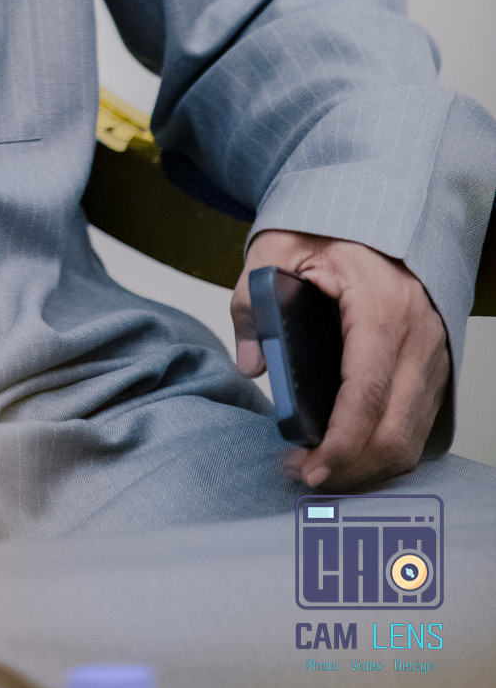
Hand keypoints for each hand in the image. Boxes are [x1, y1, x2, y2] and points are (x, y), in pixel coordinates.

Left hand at [230, 229, 449, 490]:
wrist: (375, 211)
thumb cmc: (327, 228)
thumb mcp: (276, 248)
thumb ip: (252, 302)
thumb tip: (252, 365)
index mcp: (381, 305)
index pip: (367, 394)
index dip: (340, 443)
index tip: (308, 468)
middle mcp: (419, 336)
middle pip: (396, 430)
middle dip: (351, 468)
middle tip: (304, 475)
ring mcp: (434, 354)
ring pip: (412, 436)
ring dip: (368, 465)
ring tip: (320, 468)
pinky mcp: (435, 366)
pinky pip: (418, 424)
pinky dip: (385, 448)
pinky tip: (349, 451)